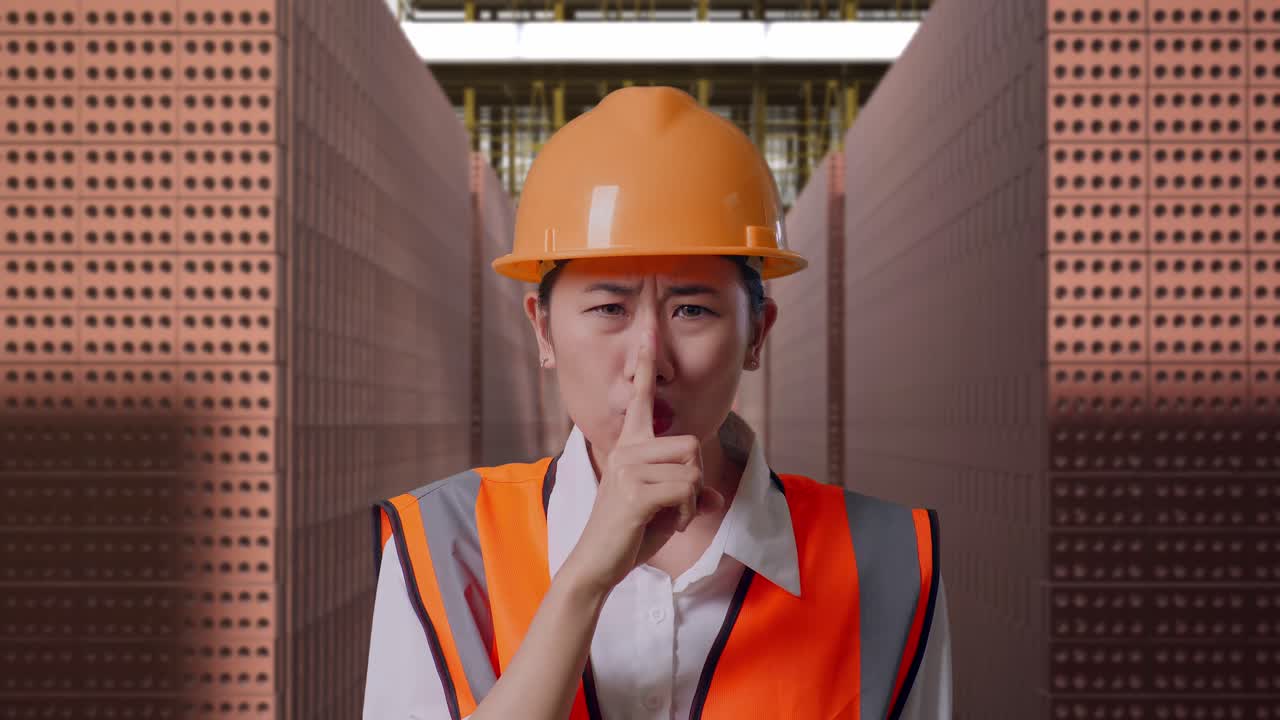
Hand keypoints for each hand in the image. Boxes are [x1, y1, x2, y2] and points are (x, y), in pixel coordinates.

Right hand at [560, 329, 724, 596]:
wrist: (598, 565)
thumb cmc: (629, 536)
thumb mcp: (667, 512)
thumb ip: (690, 496)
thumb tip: (715, 496)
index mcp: (629, 446)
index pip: (640, 399)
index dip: (645, 366)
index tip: (648, 334)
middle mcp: (627, 449)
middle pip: (690, 444)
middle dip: (695, 480)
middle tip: (677, 506)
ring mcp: (628, 467)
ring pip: (692, 468)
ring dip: (692, 500)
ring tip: (669, 516)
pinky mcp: (635, 491)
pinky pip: (687, 489)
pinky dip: (688, 512)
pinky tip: (669, 524)